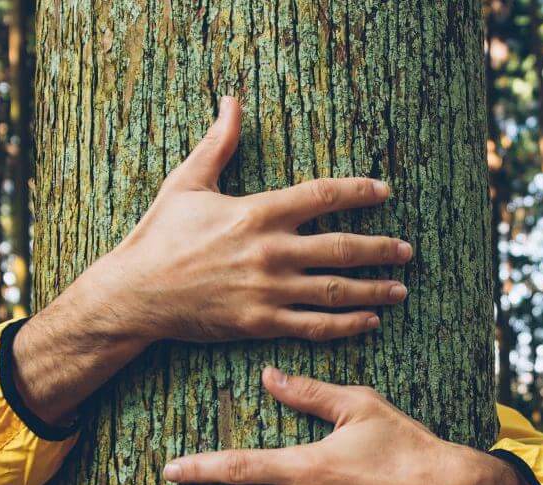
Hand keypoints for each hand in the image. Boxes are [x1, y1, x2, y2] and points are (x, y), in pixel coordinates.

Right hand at [11, 96, 415, 425]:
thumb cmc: (159, 236)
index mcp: (257, 212)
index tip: (383, 191)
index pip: (322, 196)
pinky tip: (369, 322)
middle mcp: (270, 251)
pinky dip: (346, 325)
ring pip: (336, 290)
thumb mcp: (187, 183)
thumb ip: (218, 143)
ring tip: (400, 289)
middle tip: (406, 249)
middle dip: (380, 248)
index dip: (358, 191)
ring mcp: (268, 290)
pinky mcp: (261, 322)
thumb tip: (231, 100)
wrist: (135, 293)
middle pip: (342, 247)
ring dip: (374, 290)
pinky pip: (314, 325)